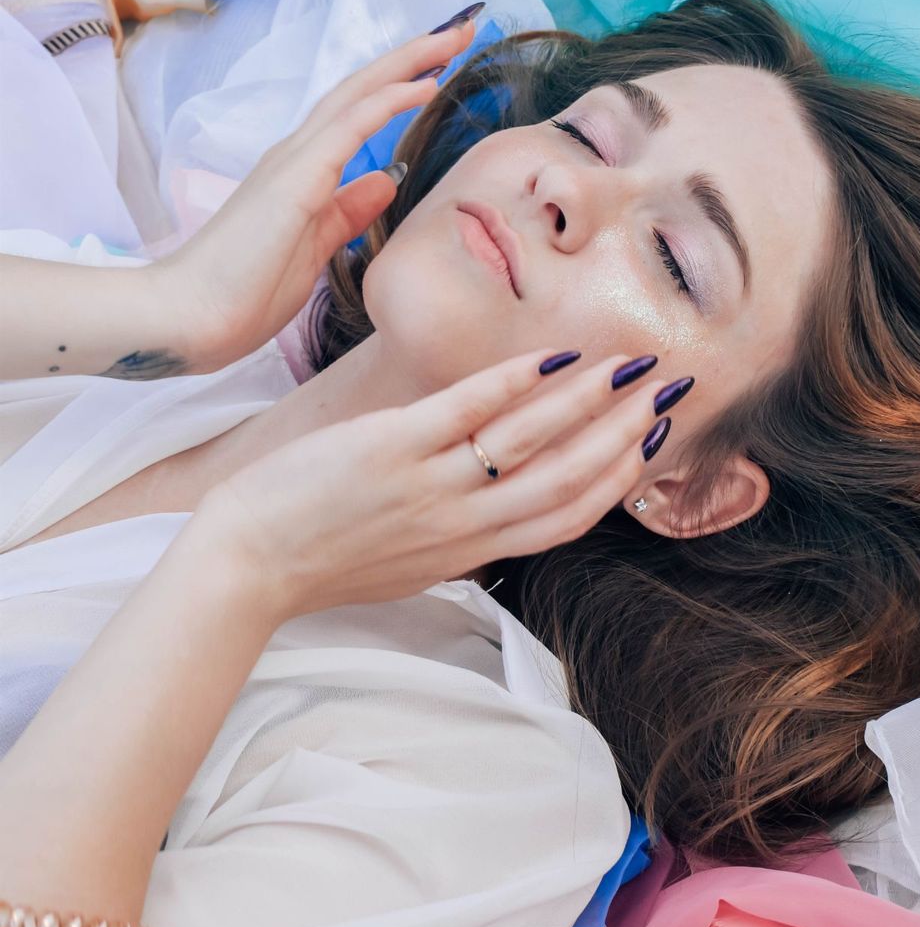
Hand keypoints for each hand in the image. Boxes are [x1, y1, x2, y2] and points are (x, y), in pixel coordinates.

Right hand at [155, 13, 477, 371]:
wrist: (190, 318)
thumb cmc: (242, 293)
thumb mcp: (316, 249)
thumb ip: (348, 212)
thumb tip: (385, 177)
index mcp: (300, 172)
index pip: (358, 112)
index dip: (401, 84)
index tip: (444, 65)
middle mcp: (295, 154)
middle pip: (362, 88)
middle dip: (414, 56)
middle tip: (462, 27)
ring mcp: (293, 161)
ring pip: (358, 93)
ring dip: (410, 62)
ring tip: (455, 35)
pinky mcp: (295, 179)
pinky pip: (349, 127)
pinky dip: (389, 101)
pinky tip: (425, 85)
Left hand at [196, 349, 683, 622]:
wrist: (247, 564)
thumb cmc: (323, 562)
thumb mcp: (407, 569)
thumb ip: (459, 543)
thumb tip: (497, 522)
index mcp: (469, 553)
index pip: (566, 518)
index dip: (619, 478)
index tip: (650, 439)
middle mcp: (461, 525)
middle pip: (567, 479)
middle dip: (624, 432)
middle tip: (665, 388)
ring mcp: (428, 486)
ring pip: (530, 444)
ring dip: (586, 402)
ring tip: (624, 364)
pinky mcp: (389, 449)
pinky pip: (466, 412)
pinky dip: (513, 383)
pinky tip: (549, 356)